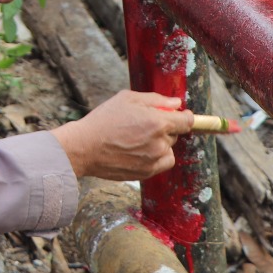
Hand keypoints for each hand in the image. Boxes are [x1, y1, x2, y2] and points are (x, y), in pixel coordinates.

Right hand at [50, 90, 193, 179]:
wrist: (85, 147)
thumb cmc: (104, 119)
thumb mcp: (127, 99)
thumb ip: (156, 100)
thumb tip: (177, 103)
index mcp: (158, 122)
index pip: (187, 121)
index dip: (185, 116)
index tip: (180, 115)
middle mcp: (160, 143)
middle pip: (174, 134)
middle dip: (164, 128)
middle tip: (142, 124)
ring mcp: (154, 160)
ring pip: (168, 149)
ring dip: (159, 143)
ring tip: (137, 139)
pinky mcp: (147, 173)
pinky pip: (161, 163)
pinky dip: (155, 157)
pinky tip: (137, 151)